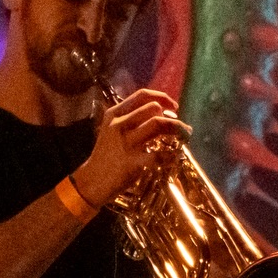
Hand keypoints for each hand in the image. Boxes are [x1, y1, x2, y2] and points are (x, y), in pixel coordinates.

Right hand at [74, 88, 190, 206]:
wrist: (92, 181)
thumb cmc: (106, 155)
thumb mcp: (111, 130)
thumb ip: (130, 119)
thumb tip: (159, 112)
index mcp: (114, 114)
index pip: (142, 95)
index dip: (162, 97)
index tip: (173, 107)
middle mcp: (119, 125)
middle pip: (153, 109)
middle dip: (172, 117)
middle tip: (181, 126)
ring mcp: (125, 143)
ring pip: (158, 125)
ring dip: (178, 129)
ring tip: (185, 135)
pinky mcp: (132, 162)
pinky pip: (159, 154)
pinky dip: (171, 155)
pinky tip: (174, 157)